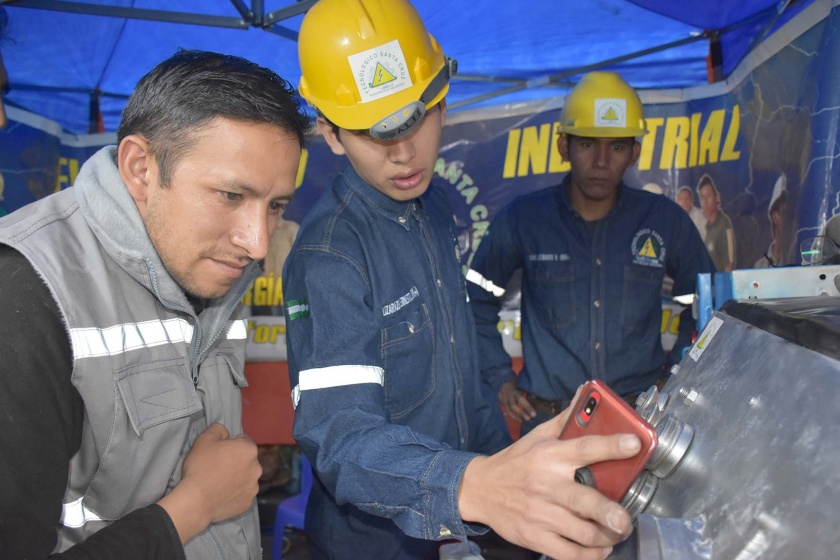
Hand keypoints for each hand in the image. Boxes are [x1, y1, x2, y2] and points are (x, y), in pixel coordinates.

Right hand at [158, 423, 261, 542]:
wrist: (195, 500)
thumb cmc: (200, 466)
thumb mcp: (204, 439)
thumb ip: (218, 429)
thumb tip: (225, 433)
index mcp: (249, 449)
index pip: (243, 440)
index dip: (229, 444)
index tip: (217, 452)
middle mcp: (257, 468)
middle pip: (246, 460)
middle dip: (235, 461)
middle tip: (216, 468)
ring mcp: (253, 487)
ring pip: (246, 477)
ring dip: (237, 477)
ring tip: (218, 483)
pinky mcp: (247, 503)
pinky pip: (242, 494)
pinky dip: (235, 493)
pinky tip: (221, 494)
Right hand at [458, 390, 639, 559]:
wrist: (479, 489)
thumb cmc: (515, 462)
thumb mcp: (537, 436)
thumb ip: (566, 419)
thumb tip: (587, 392)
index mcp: (550, 456)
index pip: (584, 448)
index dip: (611, 446)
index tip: (635, 444)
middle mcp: (547, 485)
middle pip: (583, 500)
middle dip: (609, 514)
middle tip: (626, 521)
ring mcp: (541, 514)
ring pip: (582, 533)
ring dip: (607, 538)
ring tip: (617, 533)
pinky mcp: (535, 537)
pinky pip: (568, 553)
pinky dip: (590, 556)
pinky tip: (601, 550)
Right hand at [498, 378, 535, 421]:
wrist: (505, 379)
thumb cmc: (517, 382)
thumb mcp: (522, 385)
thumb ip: (528, 391)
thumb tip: (535, 398)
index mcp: (514, 391)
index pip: (521, 400)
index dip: (528, 408)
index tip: (534, 414)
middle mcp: (508, 395)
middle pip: (513, 406)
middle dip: (521, 413)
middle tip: (529, 419)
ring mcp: (503, 398)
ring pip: (508, 410)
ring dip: (515, 416)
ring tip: (522, 421)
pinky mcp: (500, 400)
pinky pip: (505, 409)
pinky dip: (510, 414)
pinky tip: (516, 418)